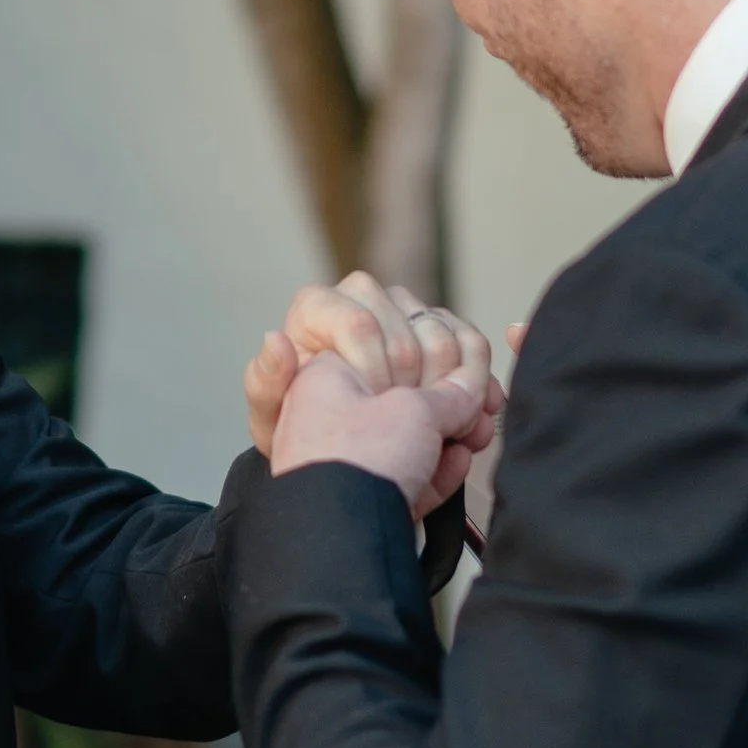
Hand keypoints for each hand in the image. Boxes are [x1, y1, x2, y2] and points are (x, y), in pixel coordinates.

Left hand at [246, 273, 493, 457]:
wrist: (343, 450)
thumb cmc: (301, 433)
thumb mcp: (274, 420)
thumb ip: (266, 383)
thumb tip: (275, 339)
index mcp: (316, 308)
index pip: (361, 323)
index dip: (375, 369)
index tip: (375, 407)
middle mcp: (361, 297)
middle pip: (409, 324)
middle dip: (419, 382)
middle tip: (416, 426)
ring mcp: (402, 309)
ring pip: (445, 331)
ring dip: (459, 383)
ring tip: (455, 428)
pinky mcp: (435, 329)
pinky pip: (470, 342)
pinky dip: (480, 380)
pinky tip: (480, 414)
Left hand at [268, 349, 495, 517]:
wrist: (340, 539)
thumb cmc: (357, 461)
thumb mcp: (414, 410)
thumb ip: (450, 395)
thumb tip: (470, 389)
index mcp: (325, 379)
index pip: (385, 353)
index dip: (430, 363)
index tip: (461, 374)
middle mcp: (325, 417)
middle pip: (398, 402)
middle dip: (444, 407)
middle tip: (475, 409)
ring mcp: (342, 461)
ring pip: (404, 443)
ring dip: (446, 440)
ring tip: (474, 437)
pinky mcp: (359, 500)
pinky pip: (402, 479)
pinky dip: (434, 472)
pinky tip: (459, 463)